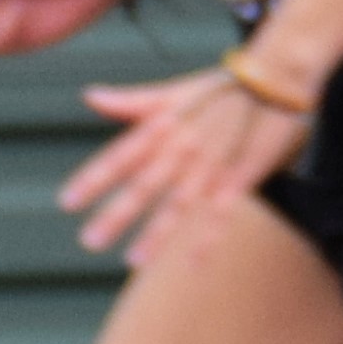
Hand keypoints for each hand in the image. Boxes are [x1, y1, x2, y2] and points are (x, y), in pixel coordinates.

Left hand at [63, 60, 310, 260]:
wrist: (276, 78)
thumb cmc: (223, 87)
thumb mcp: (174, 92)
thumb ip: (131, 101)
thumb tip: (88, 96)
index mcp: (164, 126)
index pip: (121, 155)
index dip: (93, 179)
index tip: (66, 203)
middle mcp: (183, 146)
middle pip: (145, 185)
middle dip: (116, 214)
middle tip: (89, 242)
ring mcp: (212, 164)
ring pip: (179, 203)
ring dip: (156, 234)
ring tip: (132, 262)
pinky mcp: (240, 176)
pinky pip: (222, 211)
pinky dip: (208, 238)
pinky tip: (193, 265)